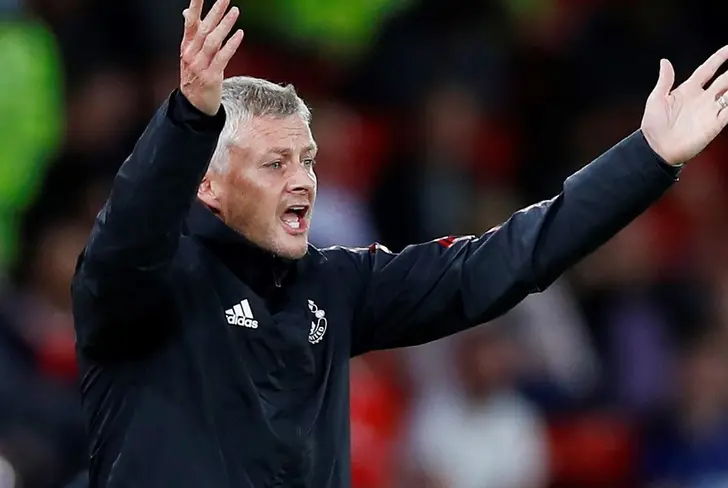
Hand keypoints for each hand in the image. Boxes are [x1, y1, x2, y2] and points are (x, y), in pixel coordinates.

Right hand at [180, 0, 243, 115]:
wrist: (194, 106)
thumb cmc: (196, 78)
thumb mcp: (191, 55)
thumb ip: (194, 34)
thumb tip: (188, 12)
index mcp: (186, 47)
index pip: (190, 22)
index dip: (196, 6)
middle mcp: (191, 54)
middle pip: (204, 28)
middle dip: (215, 11)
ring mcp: (200, 66)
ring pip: (212, 41)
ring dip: (225, 25)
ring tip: (235, 11)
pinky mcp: (210, 77)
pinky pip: (222, 58)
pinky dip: (231, 45)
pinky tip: (239, 34)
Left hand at [641, 45, 727, 165]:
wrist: (656, 149)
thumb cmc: (653, 126)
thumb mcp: (656, 100)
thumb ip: (664, 80)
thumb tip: (664, 61)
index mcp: (688, 90)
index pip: (708, 69)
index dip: (718, 58)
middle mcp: (702, 98)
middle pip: (725, 79)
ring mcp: (710, 110)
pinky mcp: (716, 124)